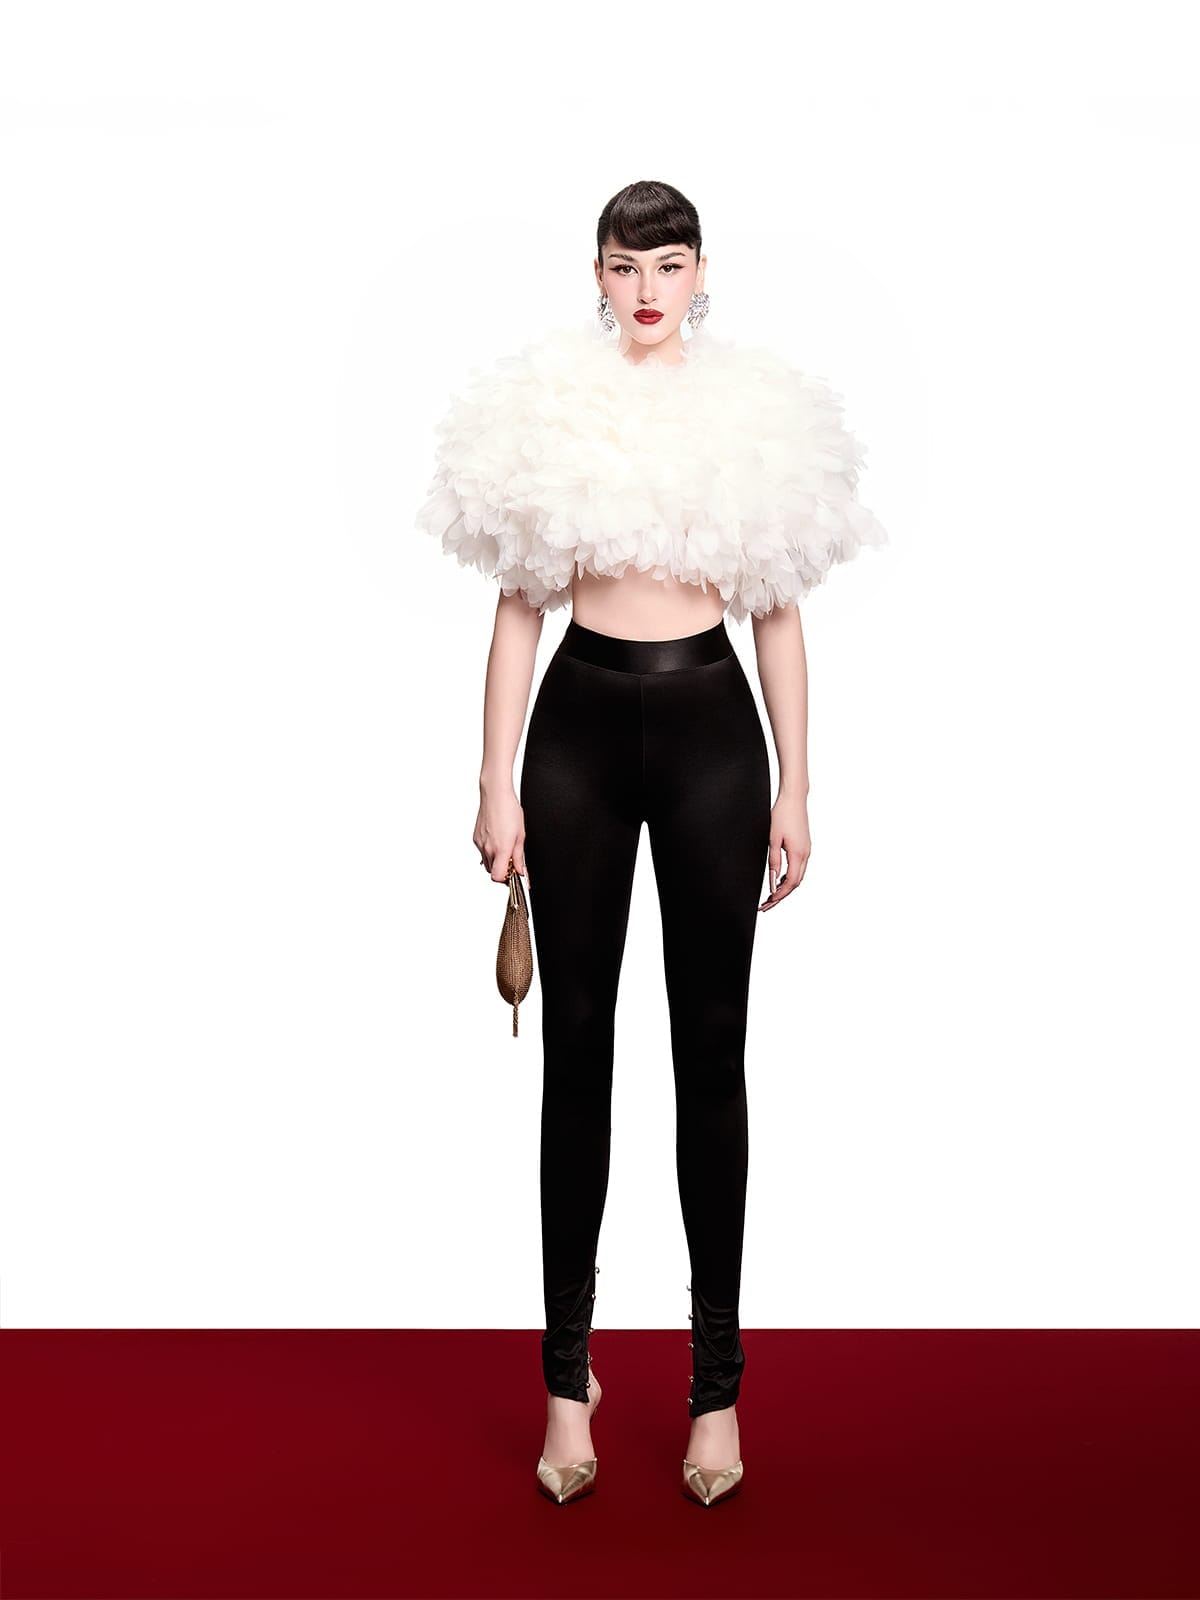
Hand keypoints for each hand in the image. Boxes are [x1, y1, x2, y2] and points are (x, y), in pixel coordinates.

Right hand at [474, 784, 528, 884]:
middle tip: (511, 860)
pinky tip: (497, 840)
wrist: (495, 795)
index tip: (514, 874)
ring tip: (504, 848)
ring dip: (495, 861)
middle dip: (502, 870)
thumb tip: (521, 870)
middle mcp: (488, 848)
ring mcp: (480, 844)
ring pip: (486, 863)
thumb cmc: (510, 810)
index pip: (498, 877)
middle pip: (492, 872)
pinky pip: (482, 852)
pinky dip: (489, 851)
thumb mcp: (521, 835)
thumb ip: (519, 856)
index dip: (506, 879)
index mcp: (501, 849)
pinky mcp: (475, 838)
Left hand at [760, 791, 809, 910]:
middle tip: (767, 904)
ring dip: (785, 887)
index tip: (769, 902)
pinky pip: (799, 868)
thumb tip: (772, 880)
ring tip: (771, 895)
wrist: (794, 798)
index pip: (790, 883)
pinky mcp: (805, 846)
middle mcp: (806, 854)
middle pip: (795, 883)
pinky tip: (779, 879)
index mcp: (799, 854)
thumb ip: (773, 861)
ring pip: (798, 876)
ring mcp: (807, 850)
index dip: (780, 895)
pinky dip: (789, 877)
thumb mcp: (772, 839)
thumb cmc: (782, 815)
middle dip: (782, 896)